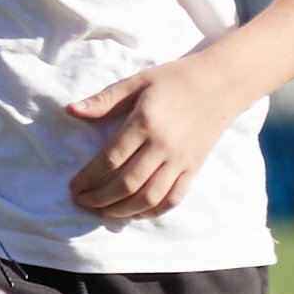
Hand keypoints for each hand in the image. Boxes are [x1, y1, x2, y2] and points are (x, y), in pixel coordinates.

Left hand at [66, 54, 239, 221]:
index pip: (111, 160)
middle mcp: (164, 146)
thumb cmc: (175, 79)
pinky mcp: (195, 167)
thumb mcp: (137, 82)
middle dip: (99, 199)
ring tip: (102, 212)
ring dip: (122, 210)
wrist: (222, 83)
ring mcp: (182, 160)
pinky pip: (174, 198)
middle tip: (81, 202)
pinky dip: (153, 211)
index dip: (88, 177)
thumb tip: (71, 110)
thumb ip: (104, 100)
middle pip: (127, 184)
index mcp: (145, 123)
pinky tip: (134, 213)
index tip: (73, 186)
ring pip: (150, 197)